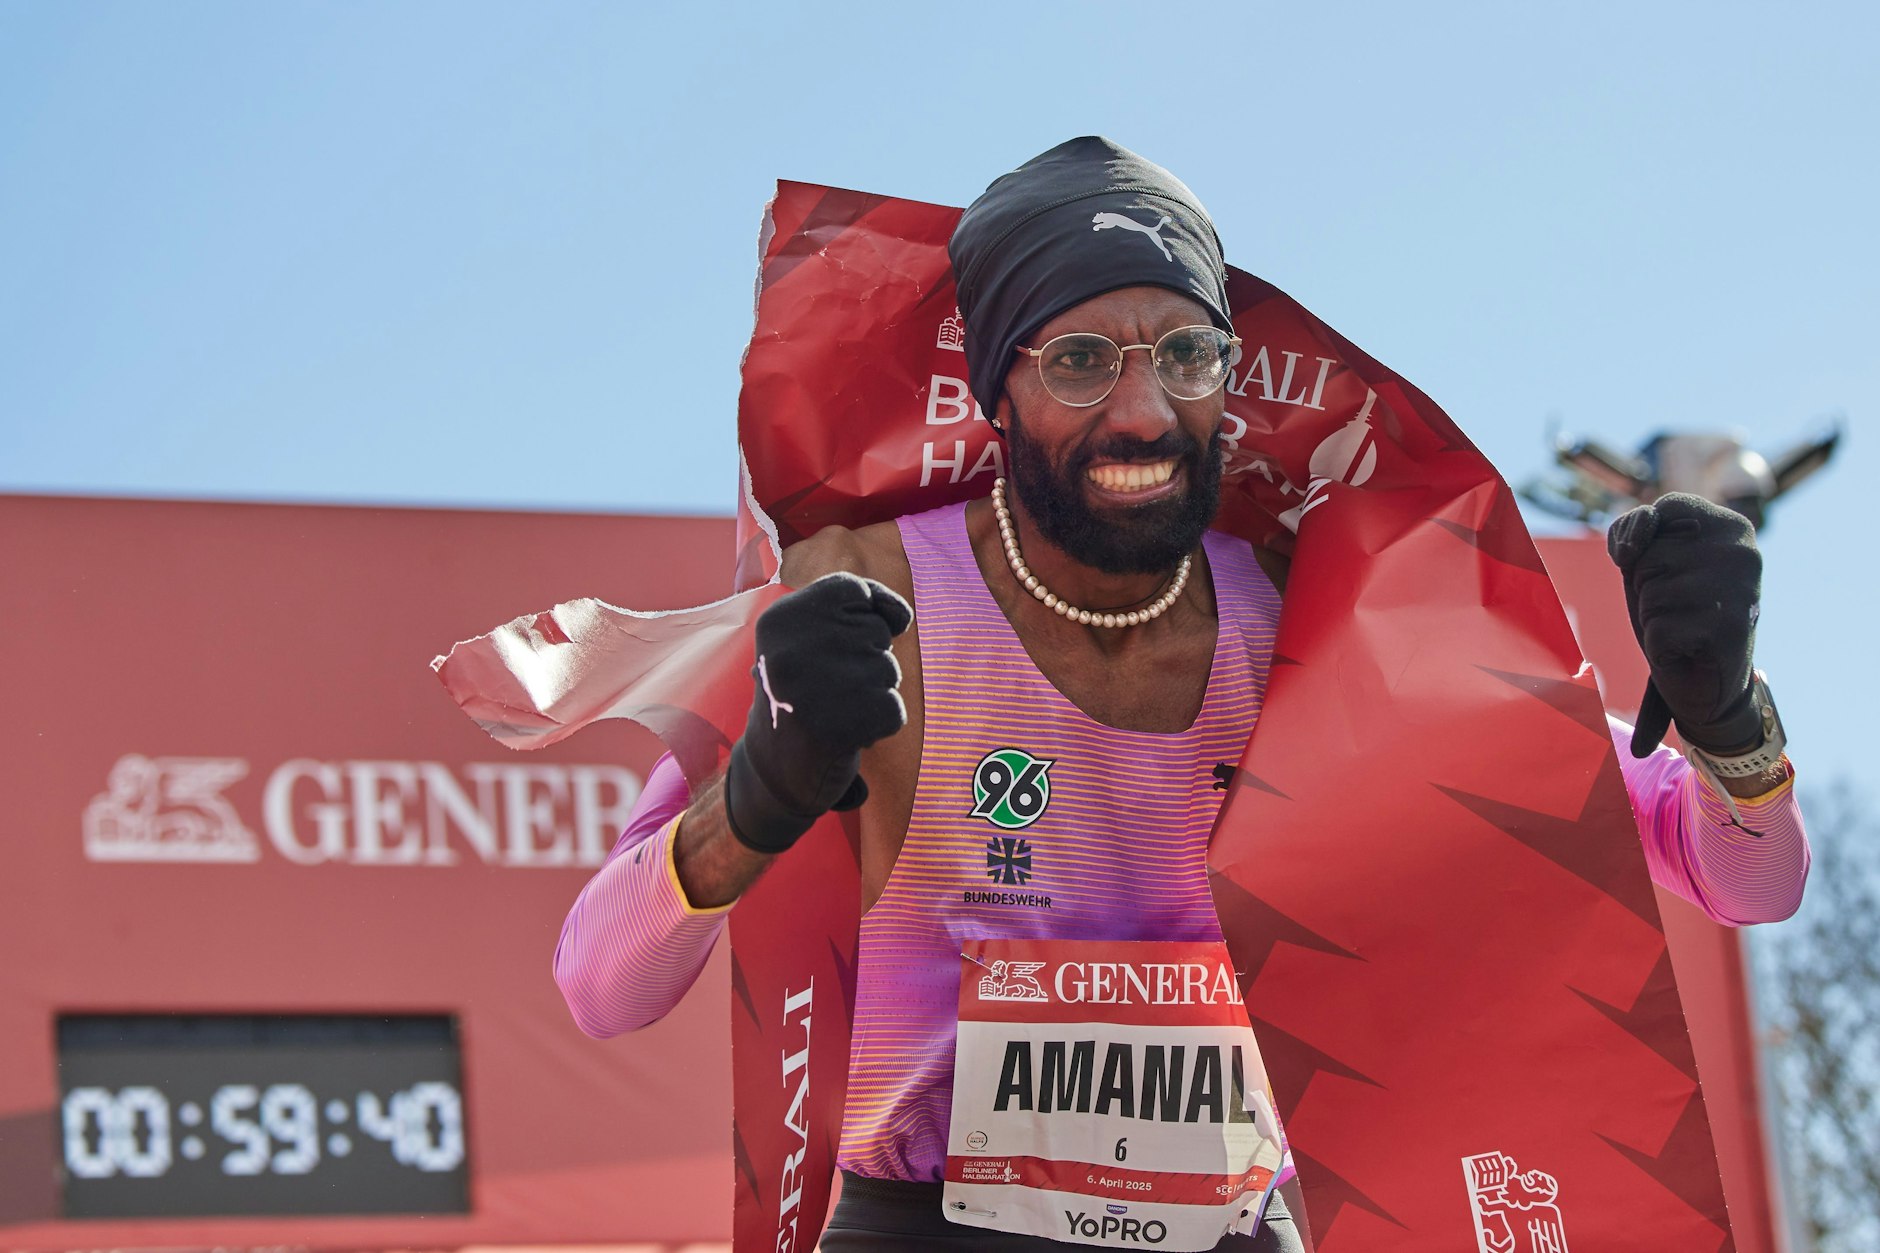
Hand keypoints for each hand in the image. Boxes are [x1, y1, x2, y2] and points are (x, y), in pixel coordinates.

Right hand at [724, 572, 911, 852]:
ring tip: (834, 713)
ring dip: (872, 696)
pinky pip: (894, 711)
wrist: (772, 771)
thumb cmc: (801, 696)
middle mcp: (794, 647)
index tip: (852, 640)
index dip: (870, 612)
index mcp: (780, 619)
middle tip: (828, 690)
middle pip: (876, 633)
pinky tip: (846, 736)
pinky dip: (880, 727)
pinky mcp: (841, 726)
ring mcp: (817, 686)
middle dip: (866, 663)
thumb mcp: (806, 640)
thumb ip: (855, 610)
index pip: (853, 588)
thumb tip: (903, 617)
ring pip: (888, 672)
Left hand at [1606, 493, 1761, 756]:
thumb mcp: (1651, 560)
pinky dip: (1659, 645)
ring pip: (1650, 593)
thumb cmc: (1677, 611)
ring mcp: (1740, 591)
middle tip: (1678, 607)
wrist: (1709, 681)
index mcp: (1732, 526)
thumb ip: (1637, 531)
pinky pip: (1658, 629)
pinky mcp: (1729, 630)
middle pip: (1649, 556)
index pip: (1664, 507)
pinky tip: (1686, 649)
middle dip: (1646, 586)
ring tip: (1682, 626)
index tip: (1656, 566)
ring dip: (1652, 617)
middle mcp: (1743, 552)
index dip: (1640, 539)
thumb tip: (1629, 549)